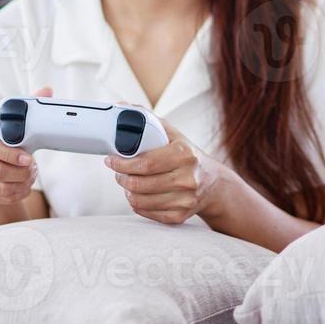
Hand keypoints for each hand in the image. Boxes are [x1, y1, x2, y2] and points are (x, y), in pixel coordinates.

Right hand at [0, 84, 49, 204]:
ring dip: (20, 184)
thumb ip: (28, 106)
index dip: (9, 154)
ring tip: (31, 176)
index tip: (29, 158)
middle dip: (19, 173)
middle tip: (34, 168)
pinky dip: (14, 194)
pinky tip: (24, 186)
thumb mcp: (9, 120)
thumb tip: (47, 91)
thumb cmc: (0, 135)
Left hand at [108, 119, 226, 225]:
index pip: (145, 164)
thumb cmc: (188, 156)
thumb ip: (149, 120)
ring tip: (128, 182)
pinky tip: (139, 195)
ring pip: (140, 201)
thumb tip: (122, 106)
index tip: (111, 160)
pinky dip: (137, 204)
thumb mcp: (174, 135)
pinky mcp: (180, 216)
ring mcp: (185, 200)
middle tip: (118, 172)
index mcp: (185, 155)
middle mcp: (187, 179)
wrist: (214, 183)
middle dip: (122, 177)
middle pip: (140, 184)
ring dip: (127, 191)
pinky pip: (146, 213)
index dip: (122, 163)